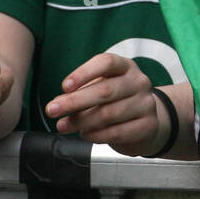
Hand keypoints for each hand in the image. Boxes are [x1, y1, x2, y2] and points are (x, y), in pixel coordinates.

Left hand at [46, 53, 164, 155]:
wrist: (144, 121)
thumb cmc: (117, 101)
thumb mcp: (101, 88)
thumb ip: (82, 92)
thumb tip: (59, 101)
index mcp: (126, 67)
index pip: (107, 63)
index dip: (84, 73)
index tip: (64, 86)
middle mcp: (139, 82)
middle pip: (105, 90)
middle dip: (74, 101)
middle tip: (52, 110)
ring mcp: (146, 104)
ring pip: (108, 114)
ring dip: (81, 122)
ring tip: (64, 126)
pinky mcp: (148, 125)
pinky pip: (117, 132)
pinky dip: (96, 135)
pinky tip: (85, 134)